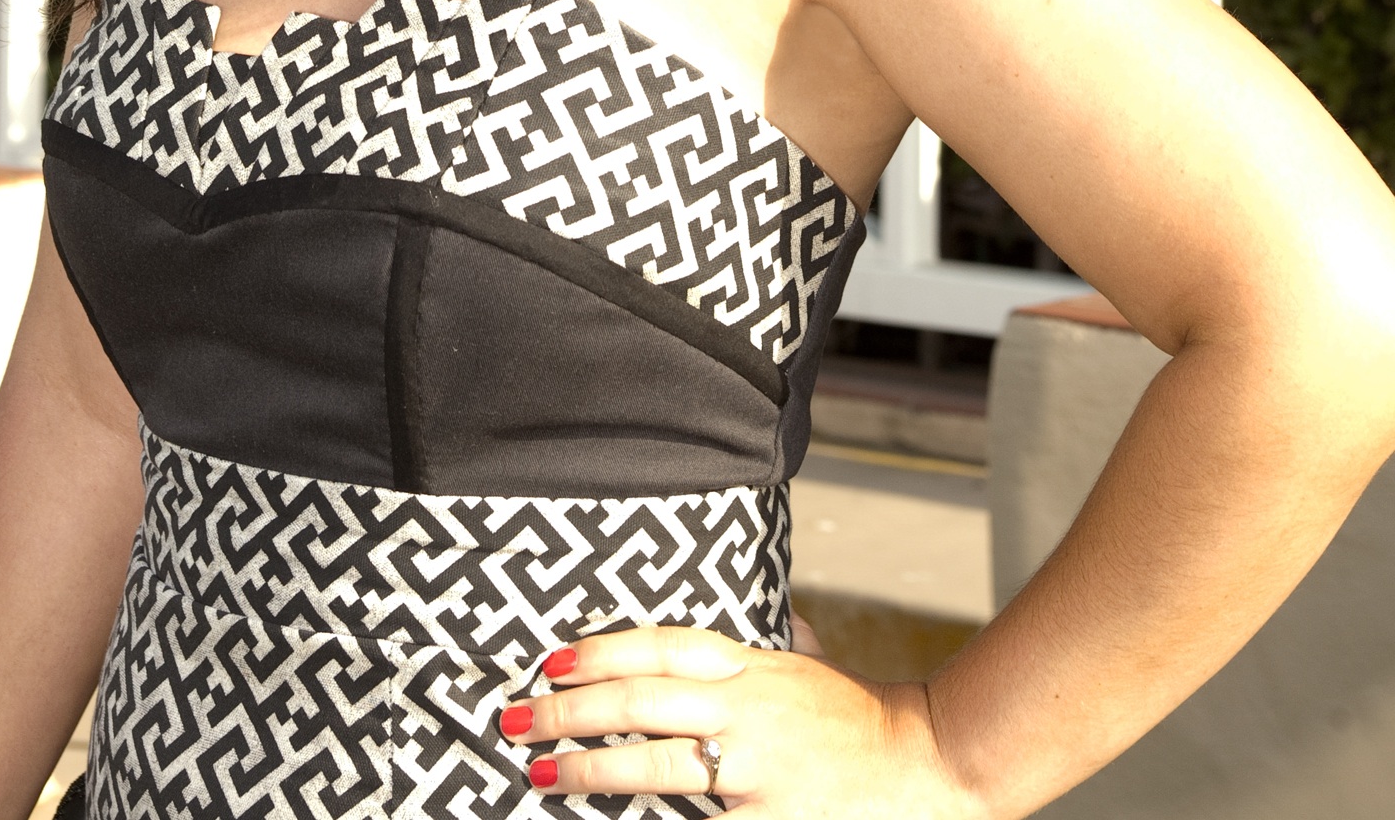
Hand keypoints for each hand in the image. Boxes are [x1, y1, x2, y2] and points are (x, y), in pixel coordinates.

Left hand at [500, 623, 972, 819]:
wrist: (921, 764)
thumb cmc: (855, 718)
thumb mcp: (801, 664)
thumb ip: (756, 650)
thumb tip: (717, 637)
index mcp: (750, 663)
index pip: (661, 646)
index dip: (603, 649)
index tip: (552, 656)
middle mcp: (747, 706)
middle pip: (641, 700)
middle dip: (572, 709)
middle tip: (518, 717)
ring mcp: (756, 765)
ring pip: (656, 763)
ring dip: (592, 768)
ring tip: (544, 773)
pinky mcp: (768, 817)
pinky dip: (651, 819)